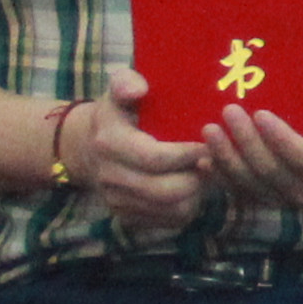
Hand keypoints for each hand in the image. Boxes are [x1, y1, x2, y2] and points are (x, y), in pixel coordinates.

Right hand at [72, 72, 210, 232]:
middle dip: (197, 177)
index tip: (209, 142)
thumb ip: (126, 82)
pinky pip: (168, 221)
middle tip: (215, 160)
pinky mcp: (128, 217)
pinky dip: (188, 207)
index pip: (155, 158)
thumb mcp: (118, 88)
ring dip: (196, 193)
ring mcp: (118, 201)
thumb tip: (139, 88)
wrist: (88, 147)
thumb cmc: (118, 111)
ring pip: (170, 209)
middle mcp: (110, 177)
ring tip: (208, 172)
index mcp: (110, 143)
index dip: (188, 154)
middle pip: (165, 190)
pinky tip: (194, 187)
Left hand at [193, 86, 302, 210]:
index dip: (281, 139)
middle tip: (229, 112)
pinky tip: (203, 158)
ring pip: (249, 182)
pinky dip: (218, 175)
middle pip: (270, 171)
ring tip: (209, 131)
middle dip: (246, 142)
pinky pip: (236, 189)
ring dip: (226, 158)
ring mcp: (279, 199)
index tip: (261, 114)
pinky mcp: (260, 198)